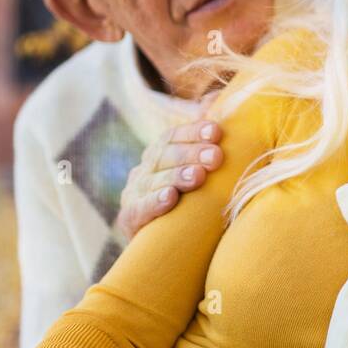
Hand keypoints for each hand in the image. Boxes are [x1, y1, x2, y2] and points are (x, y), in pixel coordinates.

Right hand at [115, 112, 222, 242]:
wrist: (171, 248)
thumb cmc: (191, 201)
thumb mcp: (199, 168)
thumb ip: (203, 135)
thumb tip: (214, 98)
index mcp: (159, 155)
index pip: (172, 136)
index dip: (193, 131)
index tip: (216, 131)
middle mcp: (143, 171)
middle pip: (164, 156)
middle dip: (192, 153)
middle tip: (217, 157)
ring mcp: (134, 195)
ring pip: (153, 181)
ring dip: (177, 176)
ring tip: (198, 177)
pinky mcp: (130, 220)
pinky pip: (139, 209)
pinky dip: (155, 203)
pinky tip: (170, 198)